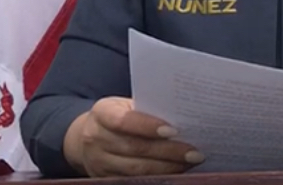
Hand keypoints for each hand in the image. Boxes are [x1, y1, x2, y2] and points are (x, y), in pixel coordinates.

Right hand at [64, 97, 203, 176]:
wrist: (87, 137)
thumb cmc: (116, 116)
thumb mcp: (124, 105)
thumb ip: (146, 109)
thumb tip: (183, 115)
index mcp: (101, 112)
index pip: (124, 120)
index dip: (148, 126)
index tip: (174, 130)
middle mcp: (96, 138)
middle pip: (135, 148)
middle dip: (169, 151)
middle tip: (195, 152)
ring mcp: (99, 161)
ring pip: (137, 168)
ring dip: (168, 167)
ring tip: (190, 161)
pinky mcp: (105, 178)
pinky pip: (135, 180)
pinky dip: (159, 176)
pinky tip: (176, 170)